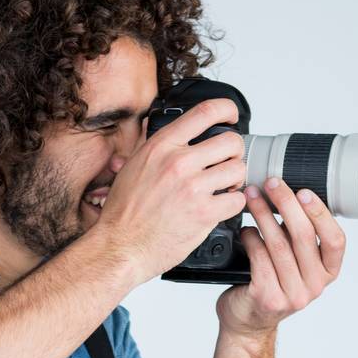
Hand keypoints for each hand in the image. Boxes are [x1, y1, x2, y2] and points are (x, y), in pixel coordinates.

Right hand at [93, 98, 249, 285]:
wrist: (120, 247)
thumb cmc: (123, 213)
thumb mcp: (131, 167)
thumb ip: (148, 144)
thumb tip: (151, 124)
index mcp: (162, 147)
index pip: (206, 112)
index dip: (226, 110)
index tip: (231, 117)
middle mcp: (178, 163)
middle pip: (230, 141)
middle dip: (235, 152)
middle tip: (228, 161)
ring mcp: (192, 188)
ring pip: (237, 170)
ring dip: (235, 179)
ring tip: (224, 187)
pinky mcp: (203, 214)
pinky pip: (236, 201)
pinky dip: (234, 204)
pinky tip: (222, 206)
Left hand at [216, 179, 346, 338]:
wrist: (248, 322)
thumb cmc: (272, 283)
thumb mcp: (296, 262)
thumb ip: (300, 237)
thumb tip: (290, 194)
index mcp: (328, 273)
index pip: (336, 239)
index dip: (320, 213)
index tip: (304, 191)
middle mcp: (314, 286)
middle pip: (304, 236)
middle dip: (286, 203)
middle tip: (272, 183)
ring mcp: (292, 295)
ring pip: (278, 245)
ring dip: (263, 214)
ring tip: (252, 196)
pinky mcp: (267, 298)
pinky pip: (259, 258)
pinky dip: (251, 238)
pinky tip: (245, 229)